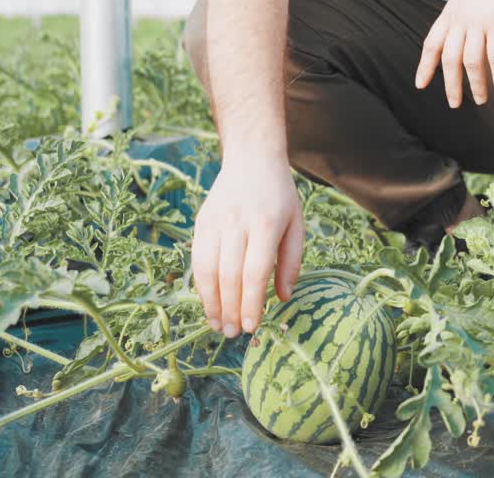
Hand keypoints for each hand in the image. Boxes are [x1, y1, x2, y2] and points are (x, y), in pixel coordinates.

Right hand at [191, 151, 305, 336]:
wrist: (251, 158)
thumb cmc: (280, 196)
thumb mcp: (296, 224)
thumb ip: (291, 262)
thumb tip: (283, 298)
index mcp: (267, 224)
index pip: (255, 271)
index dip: (252, 302)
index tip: (252, 326)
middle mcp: (238, 223)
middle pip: (230, 275)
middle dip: (231, 309)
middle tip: (234, 334)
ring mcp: (216, 222)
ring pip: (207, 269)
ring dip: (211, 302)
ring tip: (218, 325)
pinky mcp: (201, 222)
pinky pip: (197, 259)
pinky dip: (201, 285)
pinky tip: (208, 302)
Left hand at [415, 0, 493, 106]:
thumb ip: (463, 15)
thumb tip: (463, 36)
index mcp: (451, 12)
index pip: (432, 44)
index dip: (425, 66)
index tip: (421, 84)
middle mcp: (461, 19)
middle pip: (450, 59)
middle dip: (451, 85)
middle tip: (454, 103)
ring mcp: (480, 22)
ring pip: (472, 62)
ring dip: (476, 85)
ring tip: (480, 100)